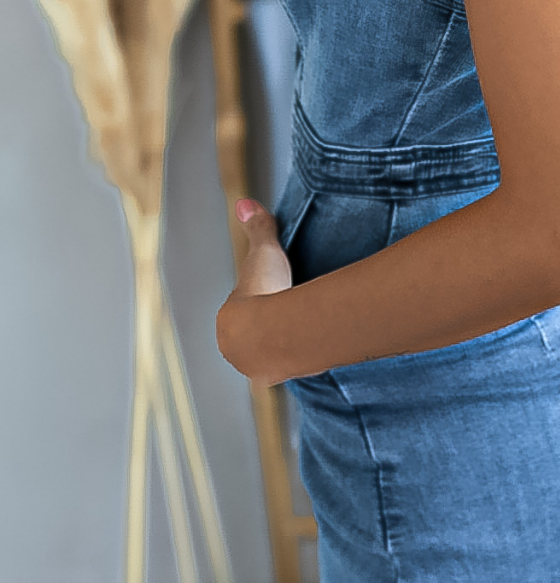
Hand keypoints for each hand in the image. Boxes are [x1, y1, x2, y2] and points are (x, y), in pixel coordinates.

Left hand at [216, 198, 292, 382]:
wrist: (276, 332)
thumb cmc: (266, 293)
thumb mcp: (264, 254)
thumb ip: (258, 229)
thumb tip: (245, 203)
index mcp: (228, 324)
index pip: (240, 317)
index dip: (256, 308)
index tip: (271, 300)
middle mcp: (236, 351)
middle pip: (251, 342)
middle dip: (265, 335)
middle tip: (285, 322)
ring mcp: (256, 369)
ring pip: (266, 361)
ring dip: (280, 353)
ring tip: (300, 341)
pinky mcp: (279, 379)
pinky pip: (287, 371)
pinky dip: (296, 364)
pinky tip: (309, 357)